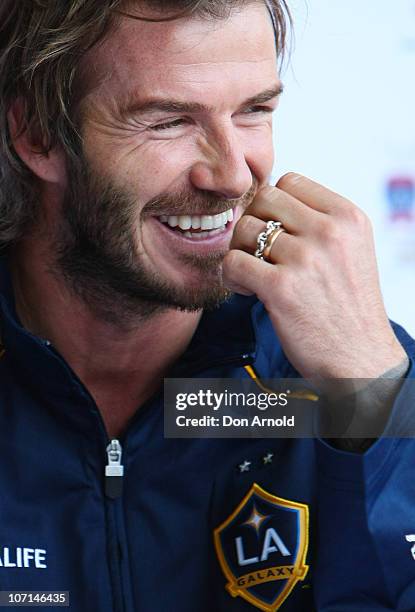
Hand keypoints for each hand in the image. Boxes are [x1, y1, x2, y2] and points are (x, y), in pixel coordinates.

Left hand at [223, 173, 406, 378]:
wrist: (360, 361)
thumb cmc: (347, 307)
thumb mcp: (350, 251)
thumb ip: (317, 221)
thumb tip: (267, 200)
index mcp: (348, 217)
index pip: (290, 181)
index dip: (273, 206)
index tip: (276, 234)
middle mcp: (330, 232)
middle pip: (264, 199)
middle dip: (254, 223)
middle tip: (258, 252)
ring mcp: (306, 259)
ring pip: (244, 228)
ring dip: (240, 251)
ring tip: (253, 276)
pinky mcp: (281, 289)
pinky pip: (233, 261)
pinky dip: (231, 276)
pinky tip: (247, 291)